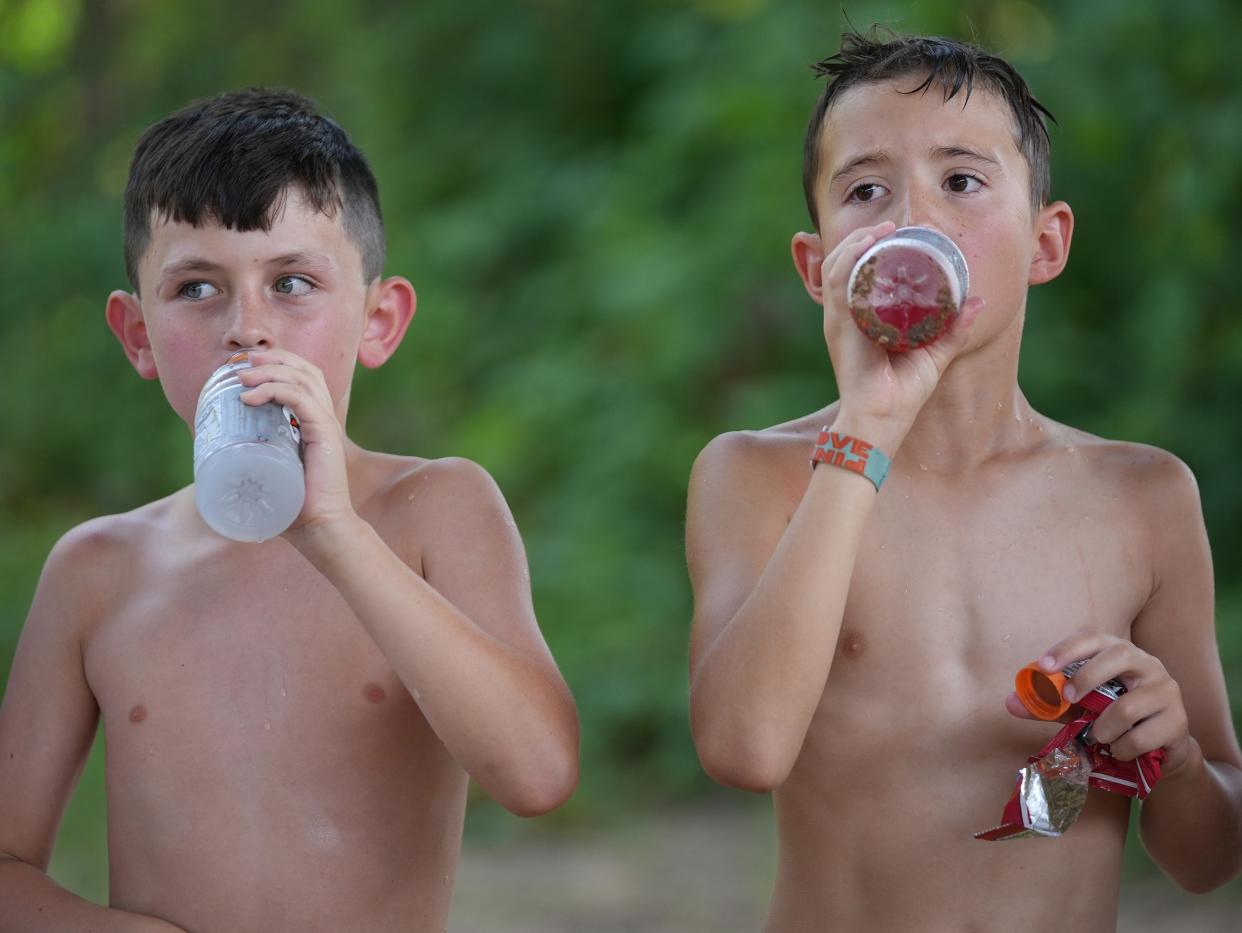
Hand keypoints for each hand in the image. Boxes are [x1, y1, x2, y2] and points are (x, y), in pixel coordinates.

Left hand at [236, 349, 354, 532]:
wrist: (320, 528)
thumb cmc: (293, 508)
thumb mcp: (267, 476)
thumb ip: (250, 465)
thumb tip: (210, 465)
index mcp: (315, 422)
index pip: (302, 376)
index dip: (276, 362)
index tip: (244, 365)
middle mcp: (323, 417)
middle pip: (304, 369)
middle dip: (272, 358)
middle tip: (242, 363)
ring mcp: (326, 424)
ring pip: (301, 378)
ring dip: (269, 370)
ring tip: (241, 377)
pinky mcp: (325, 433)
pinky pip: (301, 398)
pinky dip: (275, 390)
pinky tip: (250, 397)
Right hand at [819, 221, 985, 444]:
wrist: (880, 421)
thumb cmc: (901, 396)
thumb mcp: (933, 354)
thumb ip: (952, 329)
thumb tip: (978, 301)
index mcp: (858, 322)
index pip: (854, 275)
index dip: (868, 249)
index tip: (894, 233)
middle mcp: (843, 318)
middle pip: (842, 264)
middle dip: (862, 239)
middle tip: (890, 227)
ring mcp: (838, 321)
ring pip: (837, 266)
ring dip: (857, 242)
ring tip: (882, 230)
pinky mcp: (839, 327)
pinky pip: (838, 283)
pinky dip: (851, 259)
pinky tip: (869, 245)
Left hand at [1005, 630, 1192, 772]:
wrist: (1158, 748)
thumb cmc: (1112, 718)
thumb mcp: (1078, 708)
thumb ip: (1047, 703)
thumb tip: (1010, 702)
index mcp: (1119, 652)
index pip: (1094, 636)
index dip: (1068, 647)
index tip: (1043, 665)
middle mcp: (1147, 664)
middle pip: (1119, 655)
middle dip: (1087, 677)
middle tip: (1068, 699)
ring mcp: (1167, 690)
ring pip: (1127, 706)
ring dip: (1102, 729)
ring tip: (1097, 738)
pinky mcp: (1178, 721)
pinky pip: (1142, 737)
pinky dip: (1121, 748)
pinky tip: (1118, 750)